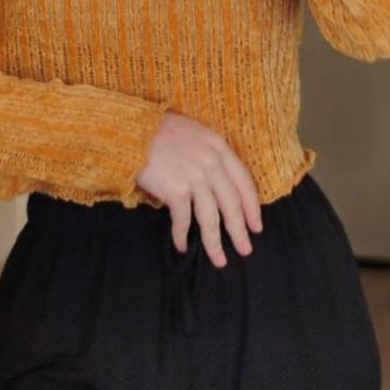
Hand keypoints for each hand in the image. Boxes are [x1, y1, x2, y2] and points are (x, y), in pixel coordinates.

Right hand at [136, 110, 262, 267]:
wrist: (133, 129)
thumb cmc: (160, 130)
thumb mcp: (195, 133)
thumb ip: (210, 154)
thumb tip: (217, 184)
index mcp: (219, 147)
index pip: (244, 182)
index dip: (252, 207)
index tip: (256, 226)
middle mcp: (211, 162)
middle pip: (231, 204)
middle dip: (239, 231)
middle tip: (245, 250)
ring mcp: (194, 177)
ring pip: (210, 218)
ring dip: (215, 243)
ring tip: (220, 260)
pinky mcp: (175, 190)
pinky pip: (183, 220)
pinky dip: (182, 236)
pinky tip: (182, 246)